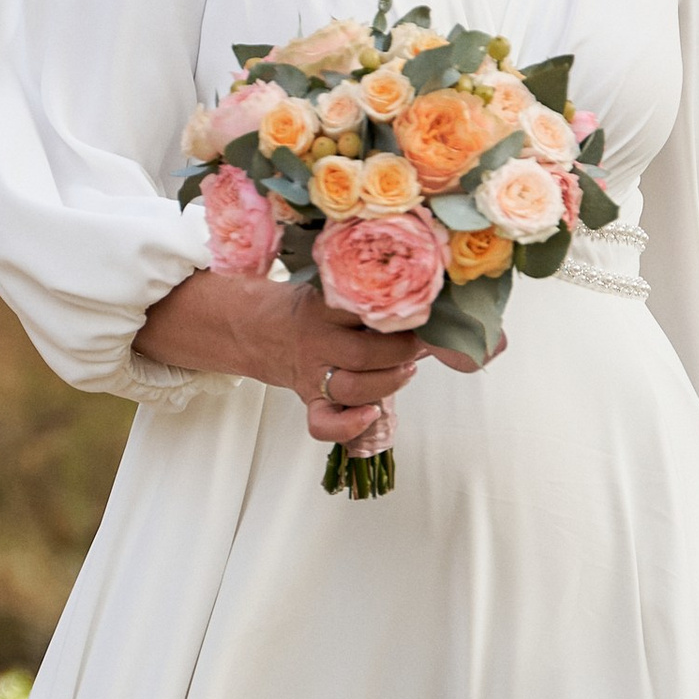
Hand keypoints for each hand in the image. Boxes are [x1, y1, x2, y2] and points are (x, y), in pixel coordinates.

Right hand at [132, 270, 502, 450]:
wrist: (237, 320)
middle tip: (432, 342)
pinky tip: (372, 420)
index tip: (460, 320)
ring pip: (360, 383)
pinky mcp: (307, 396)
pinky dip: (351, 426)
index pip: (374, 301)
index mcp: (323, 293)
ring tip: (405, 368)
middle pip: (377, 348)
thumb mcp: (327, 272)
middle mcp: (316, 330)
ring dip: (392, 380)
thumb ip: (374, 272)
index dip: (423, 314)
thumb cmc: (306, 294)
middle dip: (411, 350)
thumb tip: (454, 276)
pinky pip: (326, 423)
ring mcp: (309, 366)